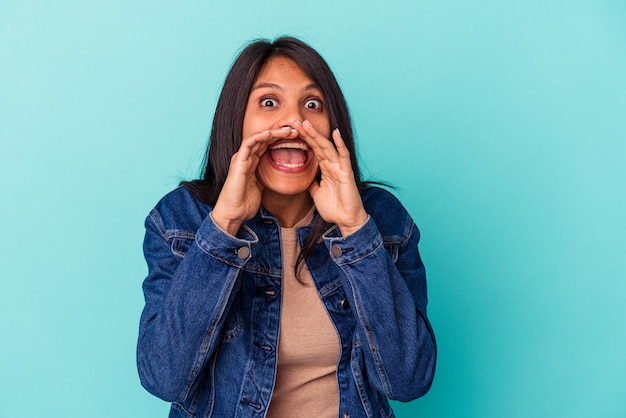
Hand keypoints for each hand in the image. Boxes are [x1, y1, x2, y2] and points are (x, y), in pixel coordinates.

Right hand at [212, 127, 297, 234]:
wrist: (233, 213)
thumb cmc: (245, 203)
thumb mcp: (262, 187)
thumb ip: (267, 177)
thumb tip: (279, 174)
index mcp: (252, 163)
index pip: (267, 146)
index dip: (281, 140)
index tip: (296, 138)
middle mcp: (246, 158)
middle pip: (264, 140)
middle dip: (280, 134)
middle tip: (295, 130)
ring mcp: (242, 158)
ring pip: (258, 138)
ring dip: (273, 132)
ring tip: (287, 130)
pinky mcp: (238, 161)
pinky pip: (248, 144)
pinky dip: (259, 137)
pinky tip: (270, 133)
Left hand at [294, 120, 368, 235]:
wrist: (345, 221)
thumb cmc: (334, 208)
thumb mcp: (316, 193)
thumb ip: (311, 183)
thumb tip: (303, 177)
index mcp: (326, 169)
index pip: (313, 150)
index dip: (304, 140)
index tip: (292, 131)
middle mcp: (333, 165)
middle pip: (318, 145)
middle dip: (307, 133)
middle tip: (295, 121)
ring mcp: (340, 167)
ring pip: (327, 147)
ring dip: (317, 135)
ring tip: (306, 124)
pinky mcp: (347, 173)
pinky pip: (343, 156)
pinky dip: (340, 144)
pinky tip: (335, 133)